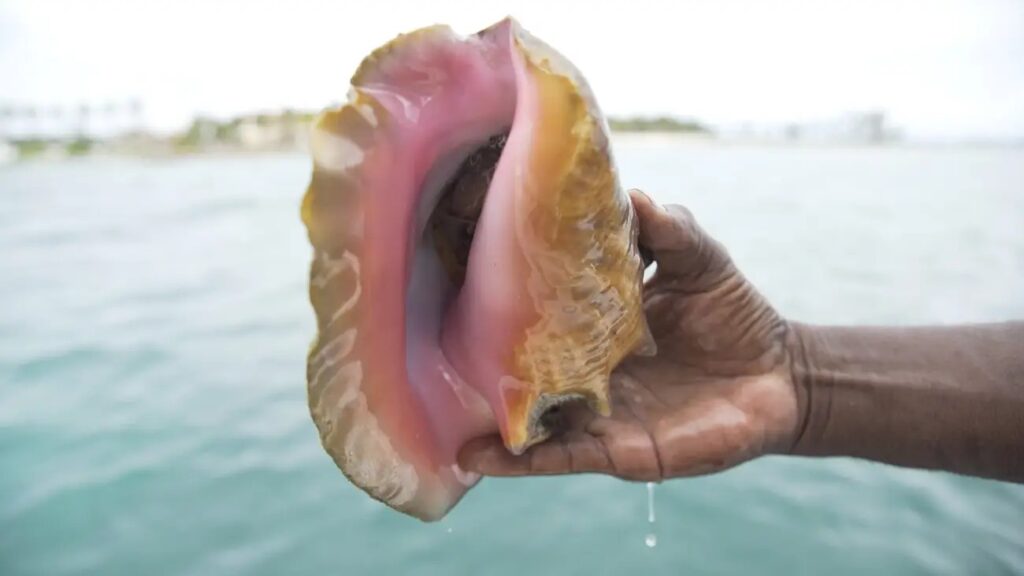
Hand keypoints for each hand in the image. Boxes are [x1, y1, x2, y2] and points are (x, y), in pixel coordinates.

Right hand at [458, 190, 798, 480]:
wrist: (781, 378)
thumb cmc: (735, 313)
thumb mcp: (700, 261)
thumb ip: (669, 230)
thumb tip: (630, 194)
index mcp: (599, 318)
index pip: (545, 304)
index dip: (509, 290)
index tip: (462, 267)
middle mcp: (588, 364)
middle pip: (527, 362)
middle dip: (483, 356)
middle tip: (429, 339)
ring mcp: (598, 408)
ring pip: (534, 414)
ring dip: (491, 416)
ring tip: (438, 414)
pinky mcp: (618, 448)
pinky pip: (565, 455)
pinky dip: (525, 457)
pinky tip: (483, 455)